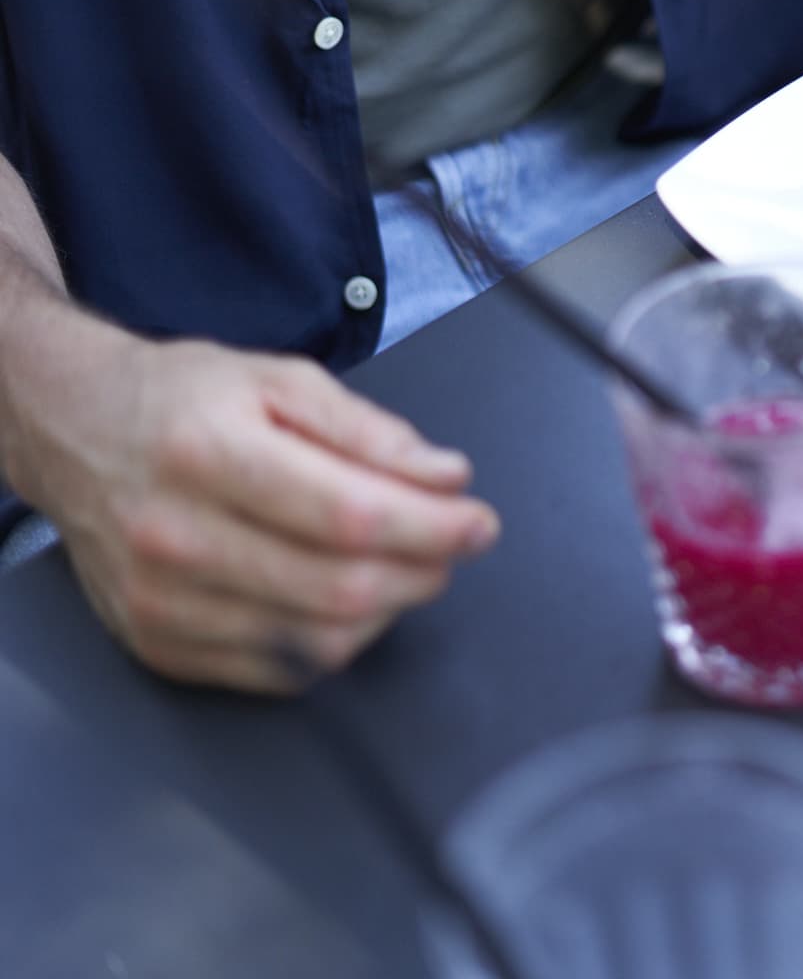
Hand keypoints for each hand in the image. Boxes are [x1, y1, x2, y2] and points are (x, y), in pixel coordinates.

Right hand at [5, 329, 498, 692]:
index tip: (479, 521)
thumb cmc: (183, 401)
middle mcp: (174, 535)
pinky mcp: (157, 645)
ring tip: (406, 564)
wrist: (74, 432)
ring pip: (319, 640)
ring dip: (390, 608)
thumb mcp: (280, 380)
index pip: (348, 515)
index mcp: (207, 453)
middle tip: (453, 542)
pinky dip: (337, 640)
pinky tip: (350, 597)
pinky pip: (281, 672)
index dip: (432, 527)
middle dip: (425, 569)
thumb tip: (445, 477)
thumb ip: (370, 431)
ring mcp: (159, 601)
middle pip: (340, 587)